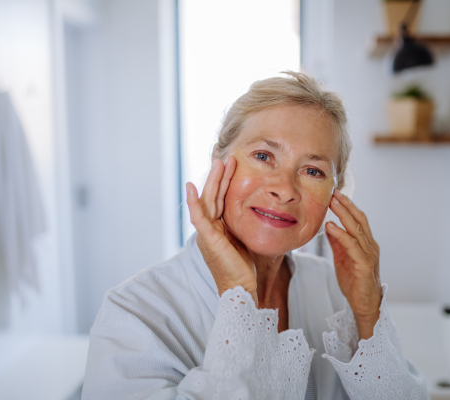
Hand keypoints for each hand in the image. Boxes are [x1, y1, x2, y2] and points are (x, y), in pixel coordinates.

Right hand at [186, 157, 257, 305]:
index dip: (224, 182)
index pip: (220, 199)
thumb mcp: (245, 240)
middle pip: (212, 196)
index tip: (231, 165)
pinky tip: (192, 187)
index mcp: (218, 228)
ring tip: (219, 163)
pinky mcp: (208, 239)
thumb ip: (243, 226)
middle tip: (226, 157)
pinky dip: (193, 201)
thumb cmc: (244, 268)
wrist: (240, 289)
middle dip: (219, 176)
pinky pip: (198, 217)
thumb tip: (257, 212)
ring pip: (207, 201)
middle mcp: (209, 228)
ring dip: (212, 181)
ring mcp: (207, 233)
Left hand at [325, 190, 381, 339]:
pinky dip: (341, 234)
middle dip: (346, 204)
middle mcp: (370, 246)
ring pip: (356, 229)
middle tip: (333, 191)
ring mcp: (369, 255)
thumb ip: (338, 243)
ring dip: (343, 214)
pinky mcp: (365, 265)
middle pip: (359, 219)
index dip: (348, 205)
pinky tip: (331, 226)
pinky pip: (352, 246)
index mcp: (366, 243)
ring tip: (331, 203)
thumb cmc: (355, 282)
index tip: (335, 193)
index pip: (358, 219)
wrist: (365, 305)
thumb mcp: (342, 258)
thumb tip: (328, 226)